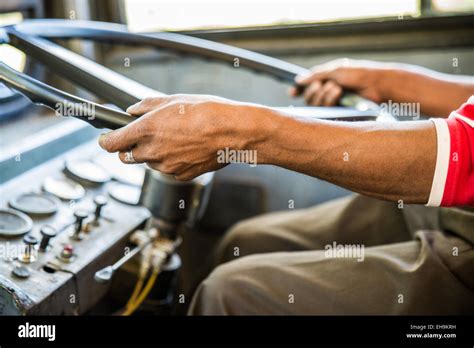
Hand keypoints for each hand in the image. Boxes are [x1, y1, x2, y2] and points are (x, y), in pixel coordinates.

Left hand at [98, 94, 267, 179]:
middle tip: (145, 135)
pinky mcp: (180, 175)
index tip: (106, 138)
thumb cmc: (206, 112)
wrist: (232, 132)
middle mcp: (152, 152)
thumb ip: (146, 106)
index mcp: (145, 131)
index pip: (110, 144)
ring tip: (175, 138)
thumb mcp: (172, 100)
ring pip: (149, 163)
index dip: (105, 140)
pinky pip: (168, 169)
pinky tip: (186, 148)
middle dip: (131, 147)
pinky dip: (171, 161)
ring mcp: (166, 167)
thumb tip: (133, 111)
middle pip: (127, 157)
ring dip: (153, 153)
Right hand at [289, 59, 391, 105]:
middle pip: (308, 98)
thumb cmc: (358, 74)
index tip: (292, 93)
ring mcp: (334, 104)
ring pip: (315, 105)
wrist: (376, 84)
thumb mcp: (335, 70)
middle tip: (324, 85)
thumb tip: (297, 80)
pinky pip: (325, 111)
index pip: (306, 88)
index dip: (298, 91)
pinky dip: (329, 100)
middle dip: (314, 90)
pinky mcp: (340, 112)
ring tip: (338, 88)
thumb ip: (315, 75)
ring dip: (325, 94)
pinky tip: (338, 94)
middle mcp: (328, 93)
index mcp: (326, 81)